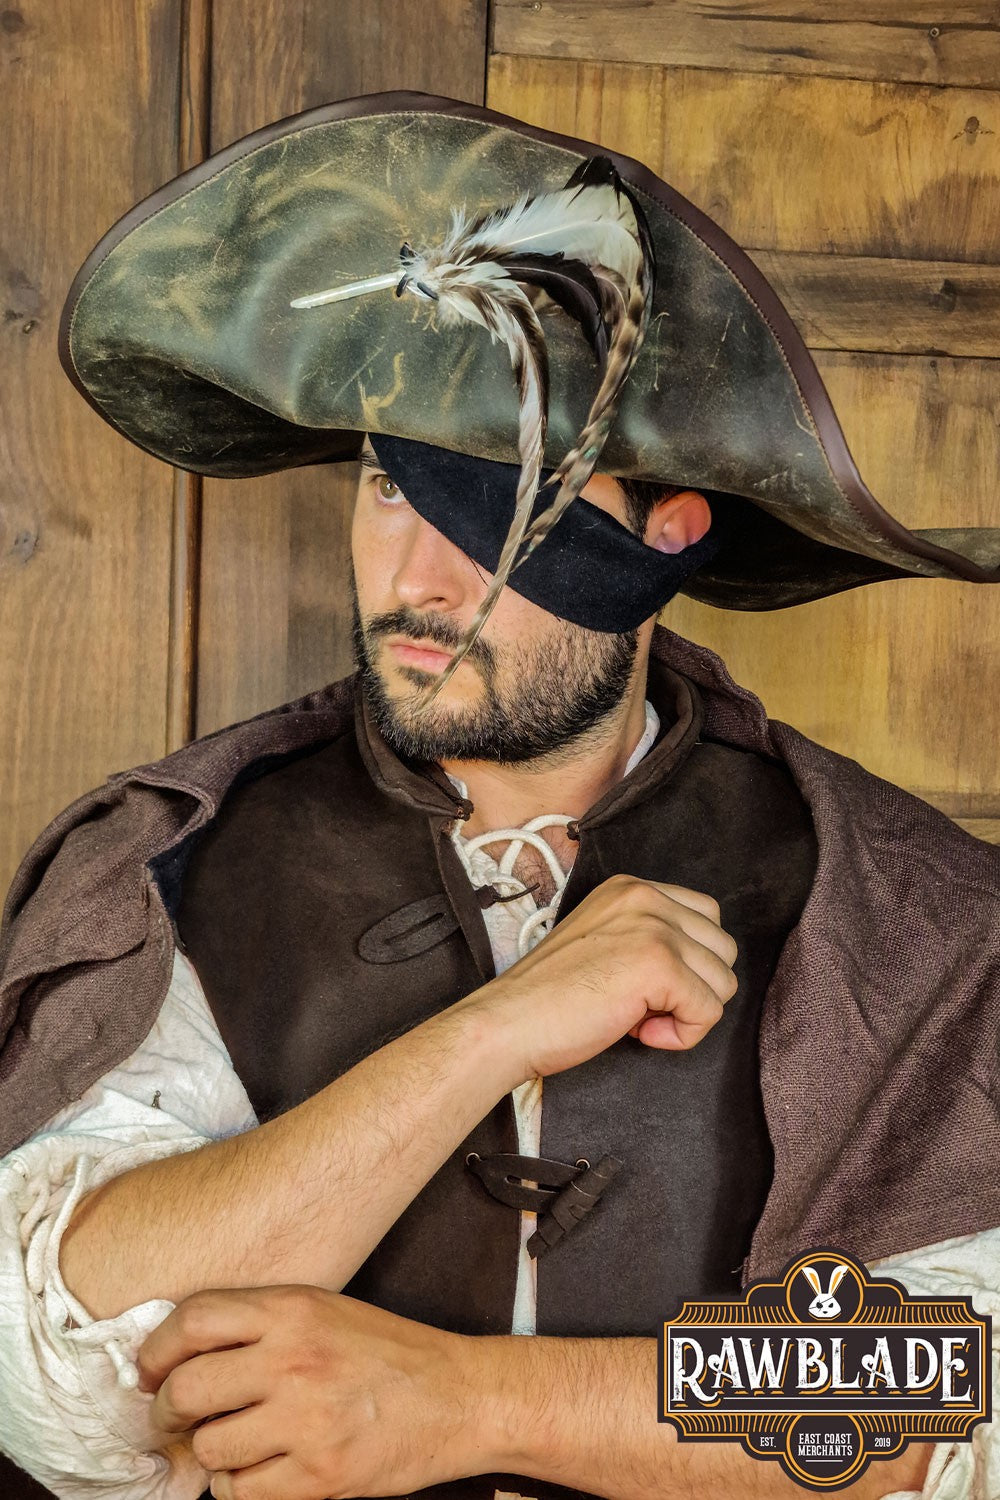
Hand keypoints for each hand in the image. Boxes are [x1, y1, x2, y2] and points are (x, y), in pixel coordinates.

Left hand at [136, 1286, 492, 1498]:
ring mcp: (307, 1420)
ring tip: (232, 1446)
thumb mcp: (324, 1310)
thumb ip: (260, 1322)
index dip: (156, 1349)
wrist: (457, 1396)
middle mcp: (295, 1359)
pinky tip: (260, 1471)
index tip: (149, 1371)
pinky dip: (240, 1488)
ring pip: (209, 1449)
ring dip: (209, 1455)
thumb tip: (181, 1353)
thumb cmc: (386, 1352)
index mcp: (293, 1309)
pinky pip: (243, 1494)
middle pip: (187, 1389)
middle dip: (166, 1412)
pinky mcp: (320, 1475)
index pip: (194, 1319)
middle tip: (173, 1420)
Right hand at [463, 872, 738, 1079]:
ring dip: (687, 1012)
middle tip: (639, 1005)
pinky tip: (640, 1033)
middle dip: (693, 988)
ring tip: (637, 1018)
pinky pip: (709, 1012)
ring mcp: (653, 928)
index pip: (705, 918)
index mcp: (630, 888)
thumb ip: (648, 938)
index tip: (638, 986)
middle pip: (722, 949)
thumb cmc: (549, 999)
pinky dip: (683, 1035)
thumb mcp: (604, 942)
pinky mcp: (659, 965)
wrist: (507, 1024)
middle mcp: (645, 897)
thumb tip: (699, 969)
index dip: (685, 964)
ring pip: (722, 981)